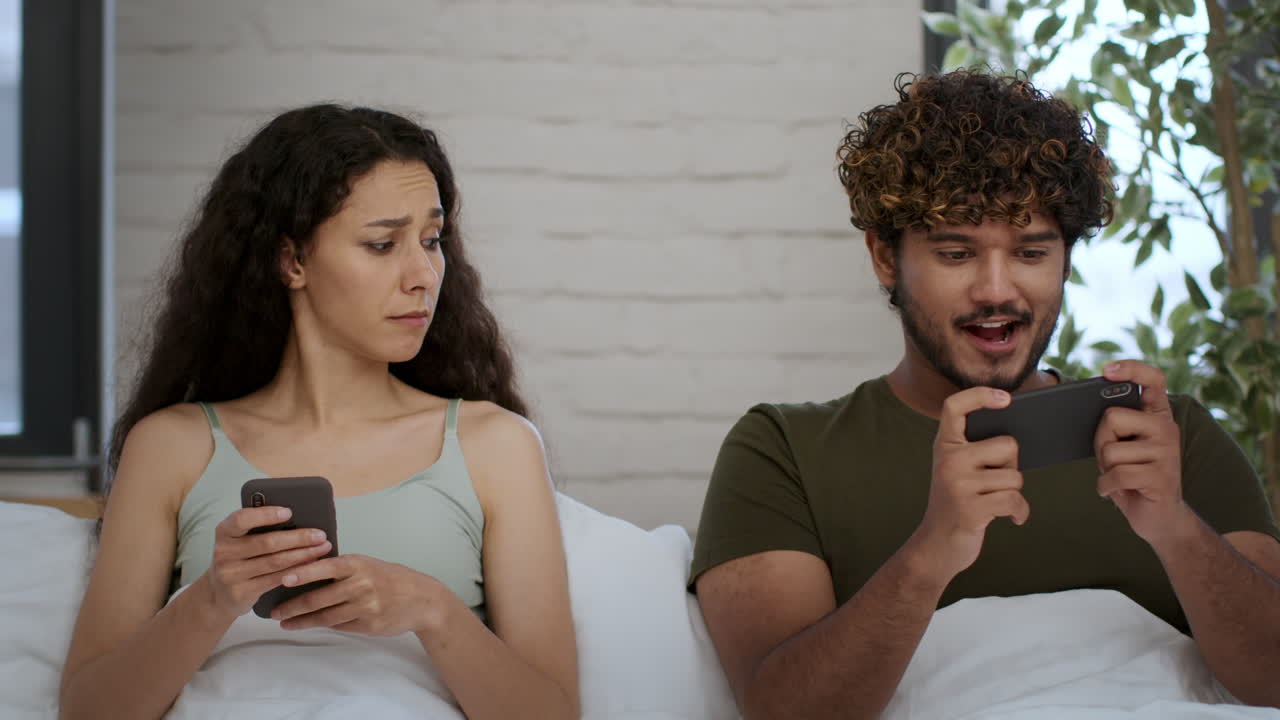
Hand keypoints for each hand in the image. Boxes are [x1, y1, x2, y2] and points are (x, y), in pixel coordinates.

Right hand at [203, 506, 332, 619]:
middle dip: (298, 538)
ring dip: (303, 554)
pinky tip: (311, 565)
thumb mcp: (240, 541)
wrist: (217, 595)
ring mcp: (230, 574)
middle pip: (267, 542)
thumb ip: (259, 528)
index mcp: (224, 531)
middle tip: (320, 535)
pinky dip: (296, 571)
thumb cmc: (239, 559)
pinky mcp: (241, 592)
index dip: (266, 515)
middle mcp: (224, 552)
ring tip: (322, 548)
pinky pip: (275, 579)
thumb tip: (299, 518)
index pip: (242, 519)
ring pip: (275, 562)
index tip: (289, 512)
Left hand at [269, 554, 449, 635]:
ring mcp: (365, 607)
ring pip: (325, 616)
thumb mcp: (368, 564)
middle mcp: (361, 585)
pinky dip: (323, 625)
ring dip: (302, 621)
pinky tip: (310, 624)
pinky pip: (339, 626)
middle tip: (274, 612)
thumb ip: (342, 568)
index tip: (282, 579)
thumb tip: (306, 570)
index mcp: (358, 564)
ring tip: (285, 623)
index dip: (302, 573)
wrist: (422, 599)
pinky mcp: (369, 625)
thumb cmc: (391, 578)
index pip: (325, 567)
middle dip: (292, 606)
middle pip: (319, 598)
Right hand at [913, 386, 1029, 580]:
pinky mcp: (971, 508)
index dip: (980, 395)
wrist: (936, 546)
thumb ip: (976, 450)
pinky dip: (1019, 512)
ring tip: (997, 502)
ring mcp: (958, 484)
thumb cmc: (957, 503)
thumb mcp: (957, 470)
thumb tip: (1018, 434)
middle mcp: (948, 461)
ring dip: (1014, 493)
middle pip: (1008, 445)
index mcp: (944, 446)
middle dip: (1013, 466)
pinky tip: (1013, 518)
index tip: (1005, 399)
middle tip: (995, 483)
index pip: (955, 407)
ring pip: (1015, 477)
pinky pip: (1014, 500)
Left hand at [1096, 360, 1185, 543]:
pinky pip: (1116, 475)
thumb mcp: (1120, 445)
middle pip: (1112, 417)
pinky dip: (1107, 487)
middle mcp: (1167, 429)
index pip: (1153, 380)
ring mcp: (1167, 453)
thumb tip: (1082, 407)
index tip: (1107, 370)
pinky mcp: (1162, 477)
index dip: (1131, 370)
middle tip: (1114, 459)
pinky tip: (1116, 490)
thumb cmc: (1131, 476)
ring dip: (1105, 469)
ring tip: (1121, 476)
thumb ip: (1113, 425)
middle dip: (1101, 441)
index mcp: (1157, 415)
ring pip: (1110, 450)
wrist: (1158, 518)